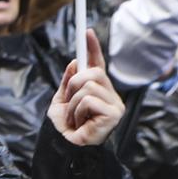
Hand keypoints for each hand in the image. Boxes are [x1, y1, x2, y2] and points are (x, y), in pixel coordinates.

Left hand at [48, 29, 123, 146]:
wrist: (63, 147)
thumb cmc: (65, 127)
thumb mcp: (62, 99)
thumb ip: (69, 81)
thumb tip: (75, 62)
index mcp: (98, 91)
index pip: (98, 65)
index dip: (93, 48)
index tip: (86, 31)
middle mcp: (111, 95)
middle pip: (92, 72)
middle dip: (73, 85)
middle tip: (69, 102)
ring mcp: (115, 105)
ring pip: (88, 85)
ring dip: (72, 103)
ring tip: (73, 118)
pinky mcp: (114, 114)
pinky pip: (89, 100)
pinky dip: (77, 111)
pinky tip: (80, 123)